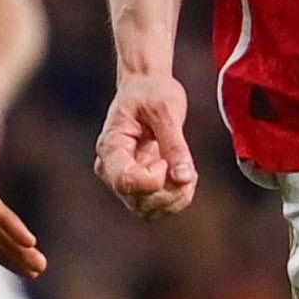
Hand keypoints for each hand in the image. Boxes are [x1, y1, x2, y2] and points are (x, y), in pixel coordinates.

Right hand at [93, 69, 197, 218]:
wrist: (146, 87)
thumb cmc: (151, 92)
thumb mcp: (165, 110)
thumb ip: (174, 144)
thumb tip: (183, 177)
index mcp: (110, 147)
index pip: (125, 182)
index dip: (153, 179)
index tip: (165, 159)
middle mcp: (111, 169)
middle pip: (138, 202)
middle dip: (170, 191)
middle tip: (187, 166)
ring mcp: (124, 181)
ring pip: (148, 211)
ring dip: (175, 198)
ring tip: (188, 169)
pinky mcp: (139, 186)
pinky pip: (158, 208)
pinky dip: (177, 198)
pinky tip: (185, 175)